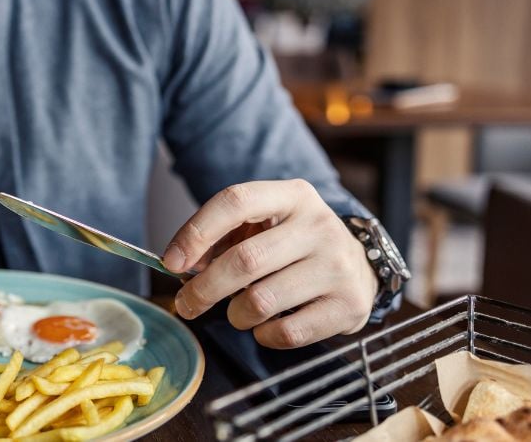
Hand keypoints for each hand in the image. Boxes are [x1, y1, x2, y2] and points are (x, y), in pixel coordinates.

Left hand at [162, 179, 378, 347]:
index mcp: (292, 196)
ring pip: (261, 300)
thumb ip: (221, 238)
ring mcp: (337, 266)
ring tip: (237, 312)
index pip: (235, 201)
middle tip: (186, 304)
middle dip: (204, 288)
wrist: (359, 266)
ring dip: (235, 315)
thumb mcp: (262, 226)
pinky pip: (286, 332)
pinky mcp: (348, 305)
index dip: (196, 233)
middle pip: (245, 259)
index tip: (171, 262)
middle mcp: (318, 225)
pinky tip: (264, 326)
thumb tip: (182, 265)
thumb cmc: (294, 245)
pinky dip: (263, 335)